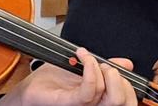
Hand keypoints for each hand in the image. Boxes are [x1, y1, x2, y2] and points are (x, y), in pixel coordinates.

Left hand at [0, 49, 137, 105]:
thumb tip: (126, 64)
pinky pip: (89, 92)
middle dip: (118, 77)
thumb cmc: (52, 81)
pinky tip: (83, 57)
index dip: (127, 82)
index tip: (116, 66)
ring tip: (90, 59)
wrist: (29, 88)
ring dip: (104, 71)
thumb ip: (104, 66)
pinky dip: (90, 70)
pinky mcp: (68, 103)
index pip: (127, 99)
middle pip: (123, 101)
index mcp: (100, 100)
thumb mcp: (83, 68)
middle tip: (103, 64)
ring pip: (111, 99)